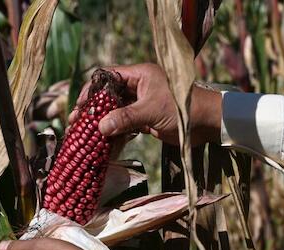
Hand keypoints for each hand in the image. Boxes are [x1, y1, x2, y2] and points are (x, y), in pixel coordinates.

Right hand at [70, 63, 221, 145]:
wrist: (206, 124)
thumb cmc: (182, 109)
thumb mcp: (152, 110)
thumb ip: (126, 118)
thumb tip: (100, 128)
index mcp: (140, 75)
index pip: (108, 76)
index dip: (93, 89)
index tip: (81, 104)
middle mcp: (138, 87)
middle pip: (108, 95)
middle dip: (93, 108)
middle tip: (77, 121)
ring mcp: (140, 104)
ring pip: (114, 111)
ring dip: (101, 121)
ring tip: (84, 132)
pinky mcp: (144, 119)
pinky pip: (124, 124)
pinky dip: (114, 132)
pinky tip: (102, 140)